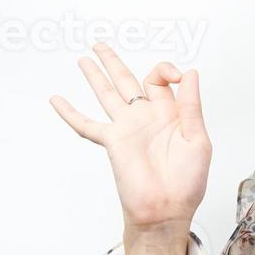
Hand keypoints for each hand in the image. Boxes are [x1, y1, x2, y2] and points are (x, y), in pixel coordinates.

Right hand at [50, 43, 210, 234]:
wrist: (167, 209)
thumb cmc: (187, 182)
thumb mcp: (197, 140)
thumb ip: (191, 106)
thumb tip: (191, 73)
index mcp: (170, 114)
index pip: (160, 81)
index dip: (166, 70)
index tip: (176, 76)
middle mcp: (146, 117)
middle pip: (127, 81)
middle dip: (114, 62)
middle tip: (100, 46)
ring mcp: (127, 128)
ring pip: (107, 94)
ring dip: (95, 76)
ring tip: (84, 59)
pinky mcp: (112, 142)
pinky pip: (86, 125)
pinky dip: (70, 113)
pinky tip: (56, 100)